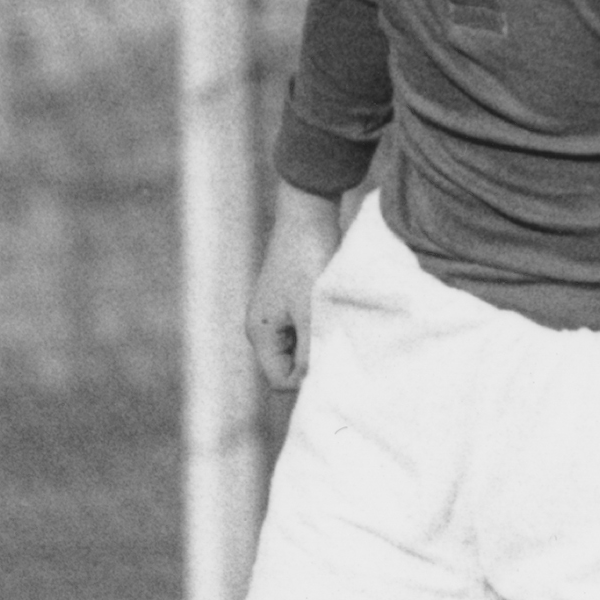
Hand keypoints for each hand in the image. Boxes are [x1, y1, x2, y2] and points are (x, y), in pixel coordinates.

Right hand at [244, 185, 348, 390]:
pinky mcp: (290, 301)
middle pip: (288, 367)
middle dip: (313, 363)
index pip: (280, 380)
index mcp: (259, 333)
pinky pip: (305, 330)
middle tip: (339, 348)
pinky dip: (321, 329)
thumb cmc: (307, 261)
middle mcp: (262, 326)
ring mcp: (276, 313)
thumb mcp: (311, 313)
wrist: (308, 213)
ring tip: (337, 328)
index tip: (332, 365)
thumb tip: (315, 385)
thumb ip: (311, 353)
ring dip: (319, 344)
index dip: (305, 380)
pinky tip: (335, 316)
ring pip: (300, 349)